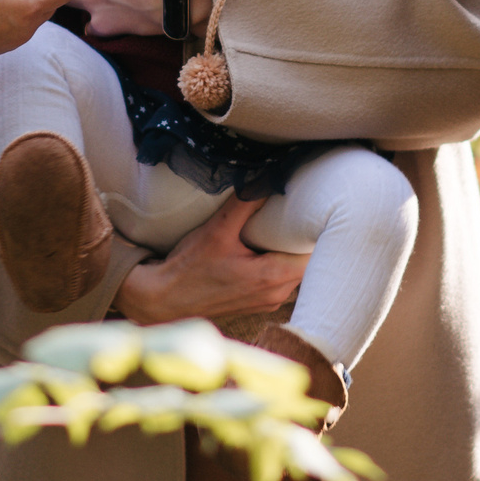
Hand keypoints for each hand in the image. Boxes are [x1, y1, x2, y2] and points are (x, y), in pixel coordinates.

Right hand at [111, 195, 306, 322]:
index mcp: (271, 276)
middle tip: (298, 215)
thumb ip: (246, 202)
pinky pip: (281, 281)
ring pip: (295, 273)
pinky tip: (266, 249)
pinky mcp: (258, 303)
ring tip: (283, 229)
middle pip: (307, 263)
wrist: (164, 299)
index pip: (313, 254)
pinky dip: (279, 265)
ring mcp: (268, 302)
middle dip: (302, 240)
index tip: (311, 213)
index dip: (314, 233)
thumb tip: (267, 177)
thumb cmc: (189, 268)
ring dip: (290, 253)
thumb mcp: (218, 229)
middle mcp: (276, 294)